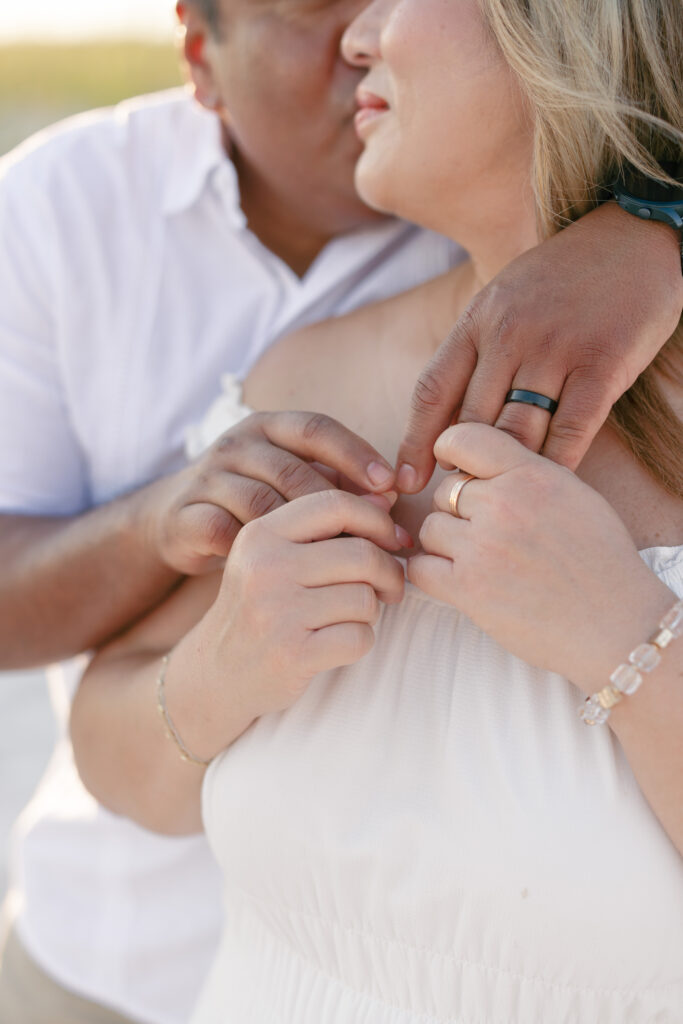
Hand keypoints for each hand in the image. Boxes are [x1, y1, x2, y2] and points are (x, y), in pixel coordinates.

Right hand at [145, 411, 396, 574]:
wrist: (179, 524)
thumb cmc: (255, 506)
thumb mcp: (293, 483)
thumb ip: (336, 485)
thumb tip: (390, 500)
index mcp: (266, 427)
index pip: (316, 429)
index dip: (355, 454)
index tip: (390, 485)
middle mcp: (234, 446)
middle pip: (294, 471)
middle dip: (342, 507)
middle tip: (383, 542)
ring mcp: (206, 480)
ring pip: (262, 505)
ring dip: (305, 540)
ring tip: (347, 570)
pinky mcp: (185, 518)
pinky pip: (226, 534)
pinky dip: (260, 556)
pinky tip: (292, 583)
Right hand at [181, 490, 407, 756]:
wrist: (216, 672)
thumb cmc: (261, 606)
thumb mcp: (272, 557)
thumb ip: (320, 529)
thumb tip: (389, 499)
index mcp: (261, 534)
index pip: (336, 504)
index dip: (377, 519)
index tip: (393, 541)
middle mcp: (265, 567)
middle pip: (362, 555)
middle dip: (389, 573)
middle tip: (389, 588)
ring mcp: (276, 612)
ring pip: (365, 599)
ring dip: (370, 612)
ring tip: (348, 617)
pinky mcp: (291, 654)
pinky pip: (359, 637)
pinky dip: (360, 642)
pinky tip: (337, 644)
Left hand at [396, 203, 682, 489]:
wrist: (635, 235)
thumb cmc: (563, 277)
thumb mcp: (503, 298)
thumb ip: (476, 351)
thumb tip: (447, 418)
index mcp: (478, 319)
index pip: (432, 390)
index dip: (415, 442)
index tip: (404, 482)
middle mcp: (510, 334)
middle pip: (472, 421)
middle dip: (460, 469)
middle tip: (456, 507)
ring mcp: (557, 348)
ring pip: (518, 431)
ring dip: (505, 475)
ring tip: (496, 507)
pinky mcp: (603, 363)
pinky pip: (572, 430)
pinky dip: (555, 465)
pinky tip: (545, 489)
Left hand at [408, 422, 673, 689]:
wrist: (618, 625)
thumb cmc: (600, 563)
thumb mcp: (574, 496)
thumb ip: (526, 475)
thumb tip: (478, 470)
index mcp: (532, 474)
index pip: (463, 438)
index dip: (450, 451)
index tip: (457, 472)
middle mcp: (504, 503)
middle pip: (445, 492)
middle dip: (459, 513)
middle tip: (490, 537)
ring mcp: (483, 546)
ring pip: (430, 529)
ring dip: (446, 546)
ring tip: (481, 563)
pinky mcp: (467, 589)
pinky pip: (420, 568)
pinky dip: (432, 575)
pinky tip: (458, 582)